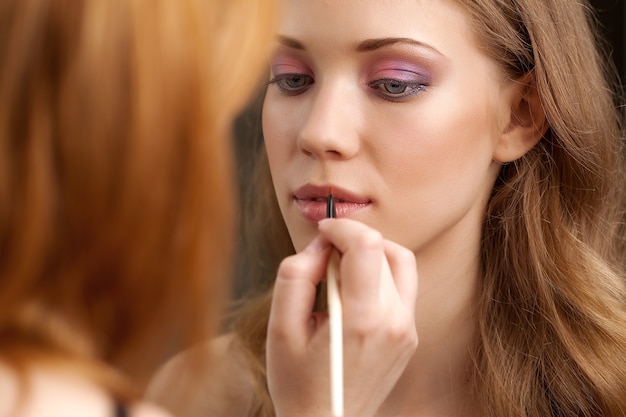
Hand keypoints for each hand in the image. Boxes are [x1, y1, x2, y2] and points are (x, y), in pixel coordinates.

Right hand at [267, 218, 417, 416]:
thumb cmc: (298, 383)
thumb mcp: (280, 328)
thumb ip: (296, 275)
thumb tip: (321, 246)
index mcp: (361, 320)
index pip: (367, 244)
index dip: (342, 226)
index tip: (322, 231)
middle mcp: (394, 321)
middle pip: (384, 249)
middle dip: (351, 240)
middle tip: (323, 257)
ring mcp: (406, 329)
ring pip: (400, 262)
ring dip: (370, 253)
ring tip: (340, 271)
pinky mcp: (409, 334)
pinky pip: (402, 285)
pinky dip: (379, 273)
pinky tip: (352, 291)